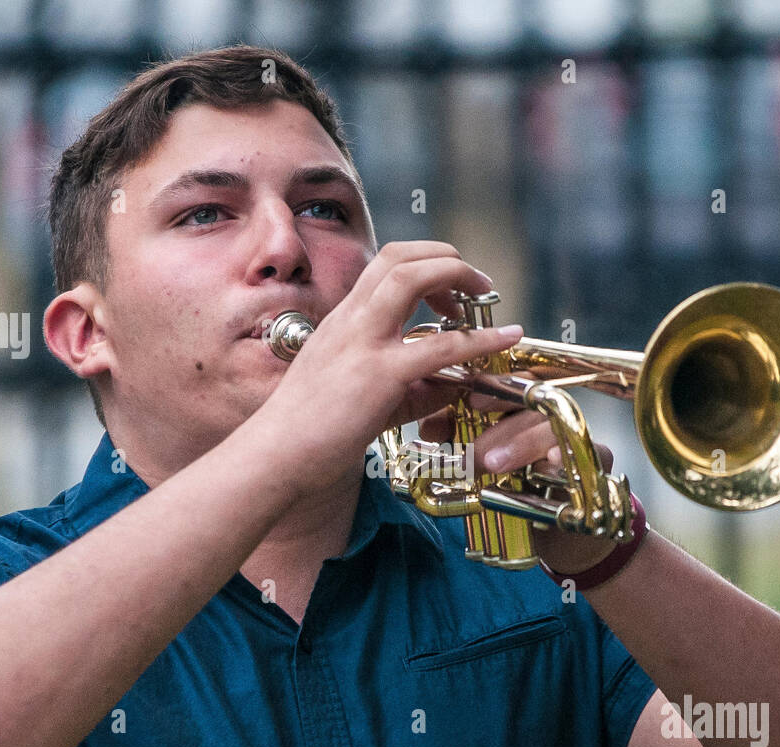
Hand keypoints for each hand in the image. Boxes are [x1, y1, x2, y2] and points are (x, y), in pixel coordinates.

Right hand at [257, 241, 522, 494]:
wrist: (275, 456)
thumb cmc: (309, 432)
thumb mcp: (363, 398)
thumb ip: (411, 388)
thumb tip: (454, 384)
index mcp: (344, 321)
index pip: (386, 264)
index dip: (427, 264)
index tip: (450, 295)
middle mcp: (351, 321)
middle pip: (400, 256)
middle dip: (447, 258)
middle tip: (477, 287)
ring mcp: (363, 343)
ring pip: (412, 277)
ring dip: (458, 277)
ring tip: (486, 297)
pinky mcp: (379, 375)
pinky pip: (440, 346)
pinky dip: (479, 339)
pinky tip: (504, 340)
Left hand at [416, 387, 619, 574]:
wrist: (551, 528)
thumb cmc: (514, 487)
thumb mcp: (478, 461)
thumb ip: (456, 439)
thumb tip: (430, 426)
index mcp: (523, 409)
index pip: (512, 385)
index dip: (493, 388)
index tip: (470, 400)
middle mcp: (551, 415)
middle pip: (533, 403)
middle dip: (501, 426)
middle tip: (476, 451)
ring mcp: (575, 434)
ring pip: (552, 427)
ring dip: (521, 445)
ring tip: (494, 465)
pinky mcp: (596, 458)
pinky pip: (584, 451)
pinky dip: (561, 457)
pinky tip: (547, 465)